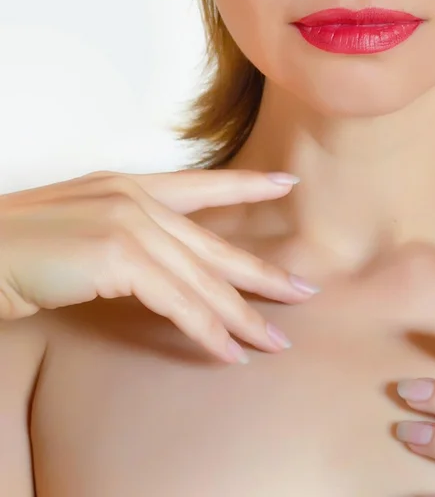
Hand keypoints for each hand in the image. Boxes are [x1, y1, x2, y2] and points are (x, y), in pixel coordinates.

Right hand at [0, 168, 319, 363]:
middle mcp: (134, 198)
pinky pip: (179, 302)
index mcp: (125, 187)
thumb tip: (156, 270)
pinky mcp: (120, 256)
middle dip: (261, 272)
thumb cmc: (15, 250)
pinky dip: (207, 330)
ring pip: (203, 278)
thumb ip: (121, 240)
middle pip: (213, 243)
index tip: (286, 184)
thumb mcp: (78, 232)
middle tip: (302, 291)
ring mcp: (129, 223)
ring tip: (273, 340)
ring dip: (241, 315)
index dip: (247, 185)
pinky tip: (228, 352)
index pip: (201, 184)